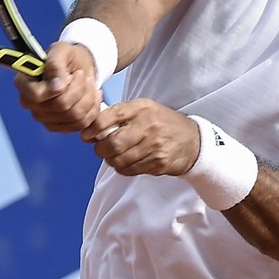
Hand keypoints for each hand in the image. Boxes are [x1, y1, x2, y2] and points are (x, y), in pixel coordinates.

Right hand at [14, 41, 103, 132]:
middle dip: (78, 88)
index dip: (57, 89)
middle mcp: (31, 103)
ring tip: (88, 82)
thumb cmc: (67, 57)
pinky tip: (92, 95)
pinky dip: (92, 108)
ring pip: (73, 116)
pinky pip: (81, 124)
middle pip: (60, 106)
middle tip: (82, 74)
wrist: (79, 68)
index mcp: (24, 83)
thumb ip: (55, 63)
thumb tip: (57, 85)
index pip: (37, 95)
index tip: (70, 76)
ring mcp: (45, 118)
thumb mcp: (61, 50)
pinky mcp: (60, 126)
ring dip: (88, 97)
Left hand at [81, 99, 199, 176]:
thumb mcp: (144, 109)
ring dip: (111, 160)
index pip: (111, 116)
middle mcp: (148, 125)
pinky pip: (130, 170)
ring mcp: (154, 145)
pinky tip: (127, 162)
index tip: (86, 135)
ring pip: (119, 160)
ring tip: (114, 156)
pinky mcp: (158, 162)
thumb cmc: (161, 123)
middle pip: (113, 143)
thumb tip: (90, 129)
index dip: (93, 128)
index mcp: (142, 108)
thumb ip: (120, 115)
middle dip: (100, 149)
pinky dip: (123, 168)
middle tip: (100, 149)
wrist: (192, 140)